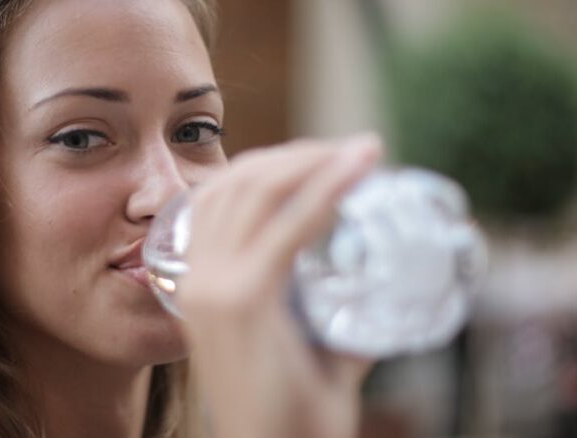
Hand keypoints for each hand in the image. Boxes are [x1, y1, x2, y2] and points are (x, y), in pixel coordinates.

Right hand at [178, 133, 381, 437]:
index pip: (221, 197)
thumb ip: (330, 312)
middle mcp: (197, 278)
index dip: (270, 164)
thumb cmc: (290, 416)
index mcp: (198, 283)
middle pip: (239, 183)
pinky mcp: (243, 301)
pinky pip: (287, 230)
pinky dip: (325, 191)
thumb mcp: (301, 346)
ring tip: (360, 153)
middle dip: (297, 155)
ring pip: (257, 191)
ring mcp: (214, 287)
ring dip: (312, 161)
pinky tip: (357, 171)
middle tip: (351, 151)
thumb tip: (378, 283)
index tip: (321, 157)